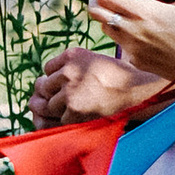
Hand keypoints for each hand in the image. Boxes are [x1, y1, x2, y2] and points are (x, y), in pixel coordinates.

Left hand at [32, 46, 161, 127]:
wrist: (138, 88)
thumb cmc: (116, 75)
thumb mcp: (92, 60)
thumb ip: (68, 67)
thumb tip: (37, 85)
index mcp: (71, 55)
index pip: (47, 69)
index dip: (56, 78)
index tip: (68, 83)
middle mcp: (68, 71)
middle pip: (44, 86)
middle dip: (52, 94)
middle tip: (70, 98)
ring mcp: (70, 91)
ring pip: (49, 103)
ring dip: (58, 108)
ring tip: (76, 107)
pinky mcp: (74, 109)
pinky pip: (59, 118)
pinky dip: (67, 120)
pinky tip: (81, 115)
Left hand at [91, 0, 174, 85]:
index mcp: (143, 12)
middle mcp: (131, 30)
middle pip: (96, 11)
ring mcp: (131, 48)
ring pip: (104, 27)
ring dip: (106, 14)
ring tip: (119, 5)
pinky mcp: (135, 60)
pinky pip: (118, 42)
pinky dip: (119, 31)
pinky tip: (135, 26)